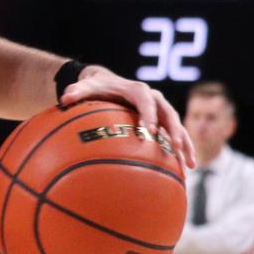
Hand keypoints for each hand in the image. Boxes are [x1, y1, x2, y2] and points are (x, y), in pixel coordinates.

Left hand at [60, 66, 194, 164]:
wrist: (108, 83)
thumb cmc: (97, 87)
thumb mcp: (86, 87)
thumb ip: (76, 92)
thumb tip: (63, 99)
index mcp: (137, 90)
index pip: (145, 100)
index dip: (148, 114)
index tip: (148, 131)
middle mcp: (153, 98)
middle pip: (169, 113)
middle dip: (174, 130)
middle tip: (176, 147)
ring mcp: (160, 110)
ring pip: (177, 126)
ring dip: (185, 144)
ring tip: (190, 164)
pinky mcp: (162, 121)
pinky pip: (175, 135)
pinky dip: (182, 150)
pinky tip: (186, 169)